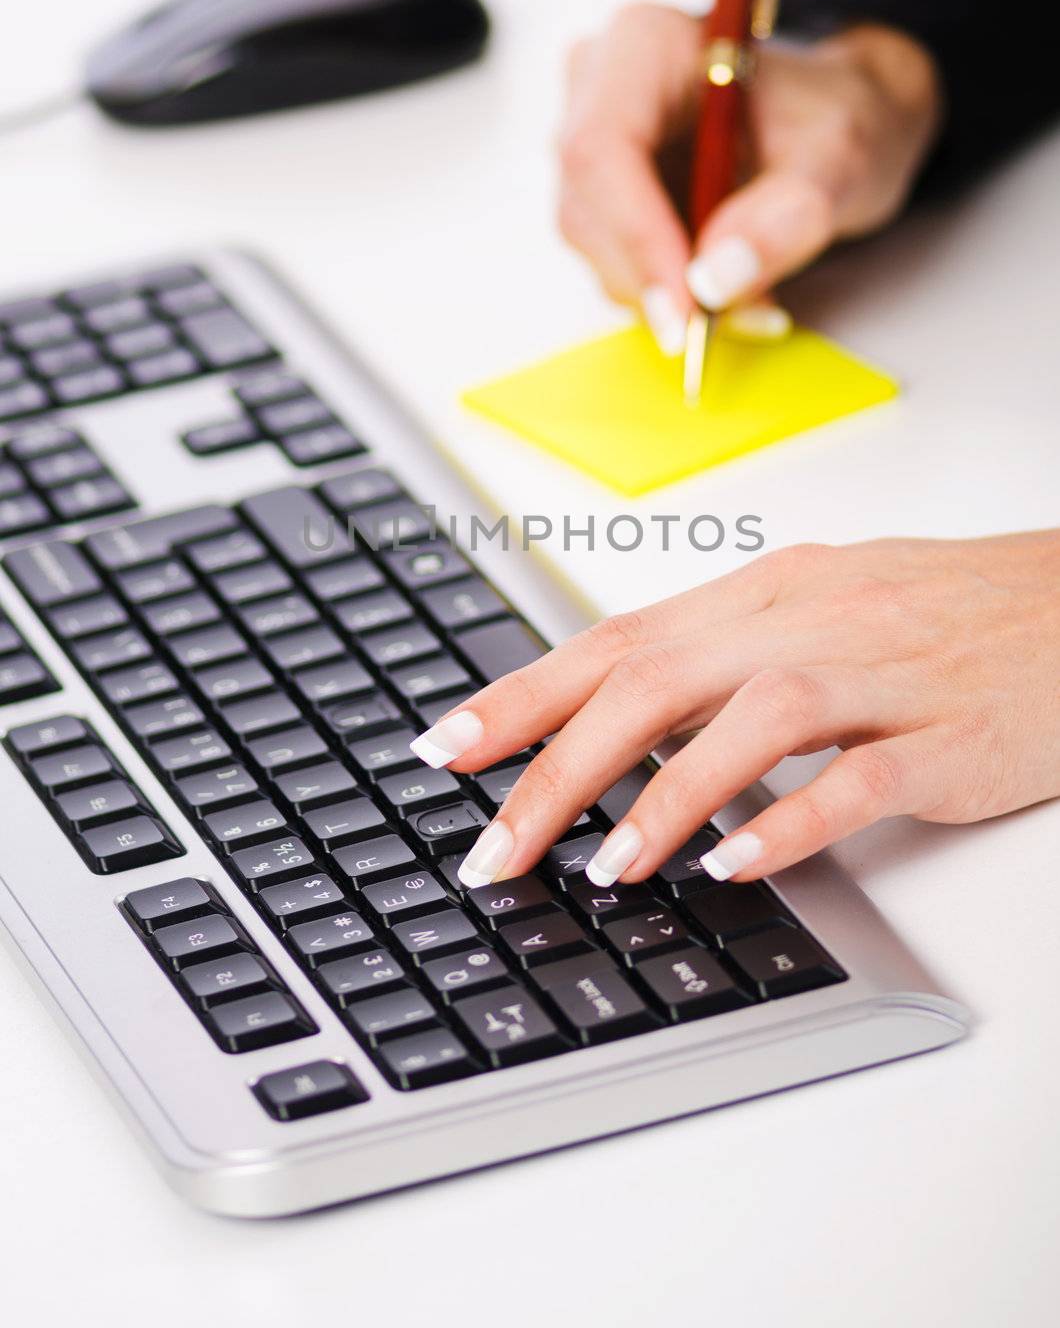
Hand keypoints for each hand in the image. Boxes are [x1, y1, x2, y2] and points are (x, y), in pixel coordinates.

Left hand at [409, 533, 1059, 888]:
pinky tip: (735, 865)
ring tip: (598, 867)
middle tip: (490, 845)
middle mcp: (810, 617)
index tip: (446, 749)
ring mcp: (884, 671)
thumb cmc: (948, 611)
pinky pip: (860, 776)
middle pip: (656, 678)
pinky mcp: (951, 730)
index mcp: (767, 591)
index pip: (616, 638)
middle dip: (555, 764)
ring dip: (662, 795)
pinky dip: (791, 820)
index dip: (522, 694)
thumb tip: (613, 715)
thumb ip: (721, 658)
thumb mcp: (819, 610)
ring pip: (748, 718)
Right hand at [557, 5, 941, 351]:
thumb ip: (787, 216)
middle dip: (658, 278)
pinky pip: (611, 258)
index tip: (687, 308)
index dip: (635, 236)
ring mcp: (590, 140)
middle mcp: (598, 86)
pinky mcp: (600, 193)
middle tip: (737, 316)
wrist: (833, 117)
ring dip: (667, 292)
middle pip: (588, 207)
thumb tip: (715, 282)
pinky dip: (668, 290)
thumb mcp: (842, 156)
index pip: (602, 148)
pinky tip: (726, 288)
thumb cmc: (837, 111)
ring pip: (595, 244)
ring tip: (752, 300)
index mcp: (646, 44)